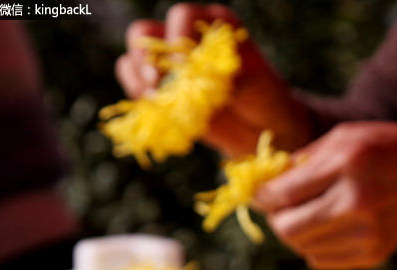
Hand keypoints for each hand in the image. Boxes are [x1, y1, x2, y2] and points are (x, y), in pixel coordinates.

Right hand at [115, 3, 311, 158]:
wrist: (262, 125)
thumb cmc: (264, 97)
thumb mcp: (255, 83)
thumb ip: (228, 75)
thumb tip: (198, 74)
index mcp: (213, 25)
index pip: (182, 17)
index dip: (177, 38)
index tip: (184, 67)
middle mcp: (185, 37)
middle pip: (144, 33)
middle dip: (146, 59)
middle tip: (158, 84)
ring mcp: (168, 64)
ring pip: (132, 59)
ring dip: (138, 81)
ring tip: (158, 102)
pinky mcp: (160, 91)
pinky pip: (135, 88)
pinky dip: (140, 99)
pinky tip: (157, 112)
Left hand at [252, 122, 396, 269]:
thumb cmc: (383, 149)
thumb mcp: (343, 137)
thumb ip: (302, 161)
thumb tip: (263, 187)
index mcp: (347, 164)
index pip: (284, 193)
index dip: (263, 196)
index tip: (260, 194)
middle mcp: (356, 202)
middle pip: (288, 228)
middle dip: (276, 219)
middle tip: (280, 209)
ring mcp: (367, 233)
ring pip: (302, 248)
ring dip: (295, 233)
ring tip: (306, 215)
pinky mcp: (373, 254)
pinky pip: (321, 261)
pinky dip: (314, 247)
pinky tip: (327, 229)